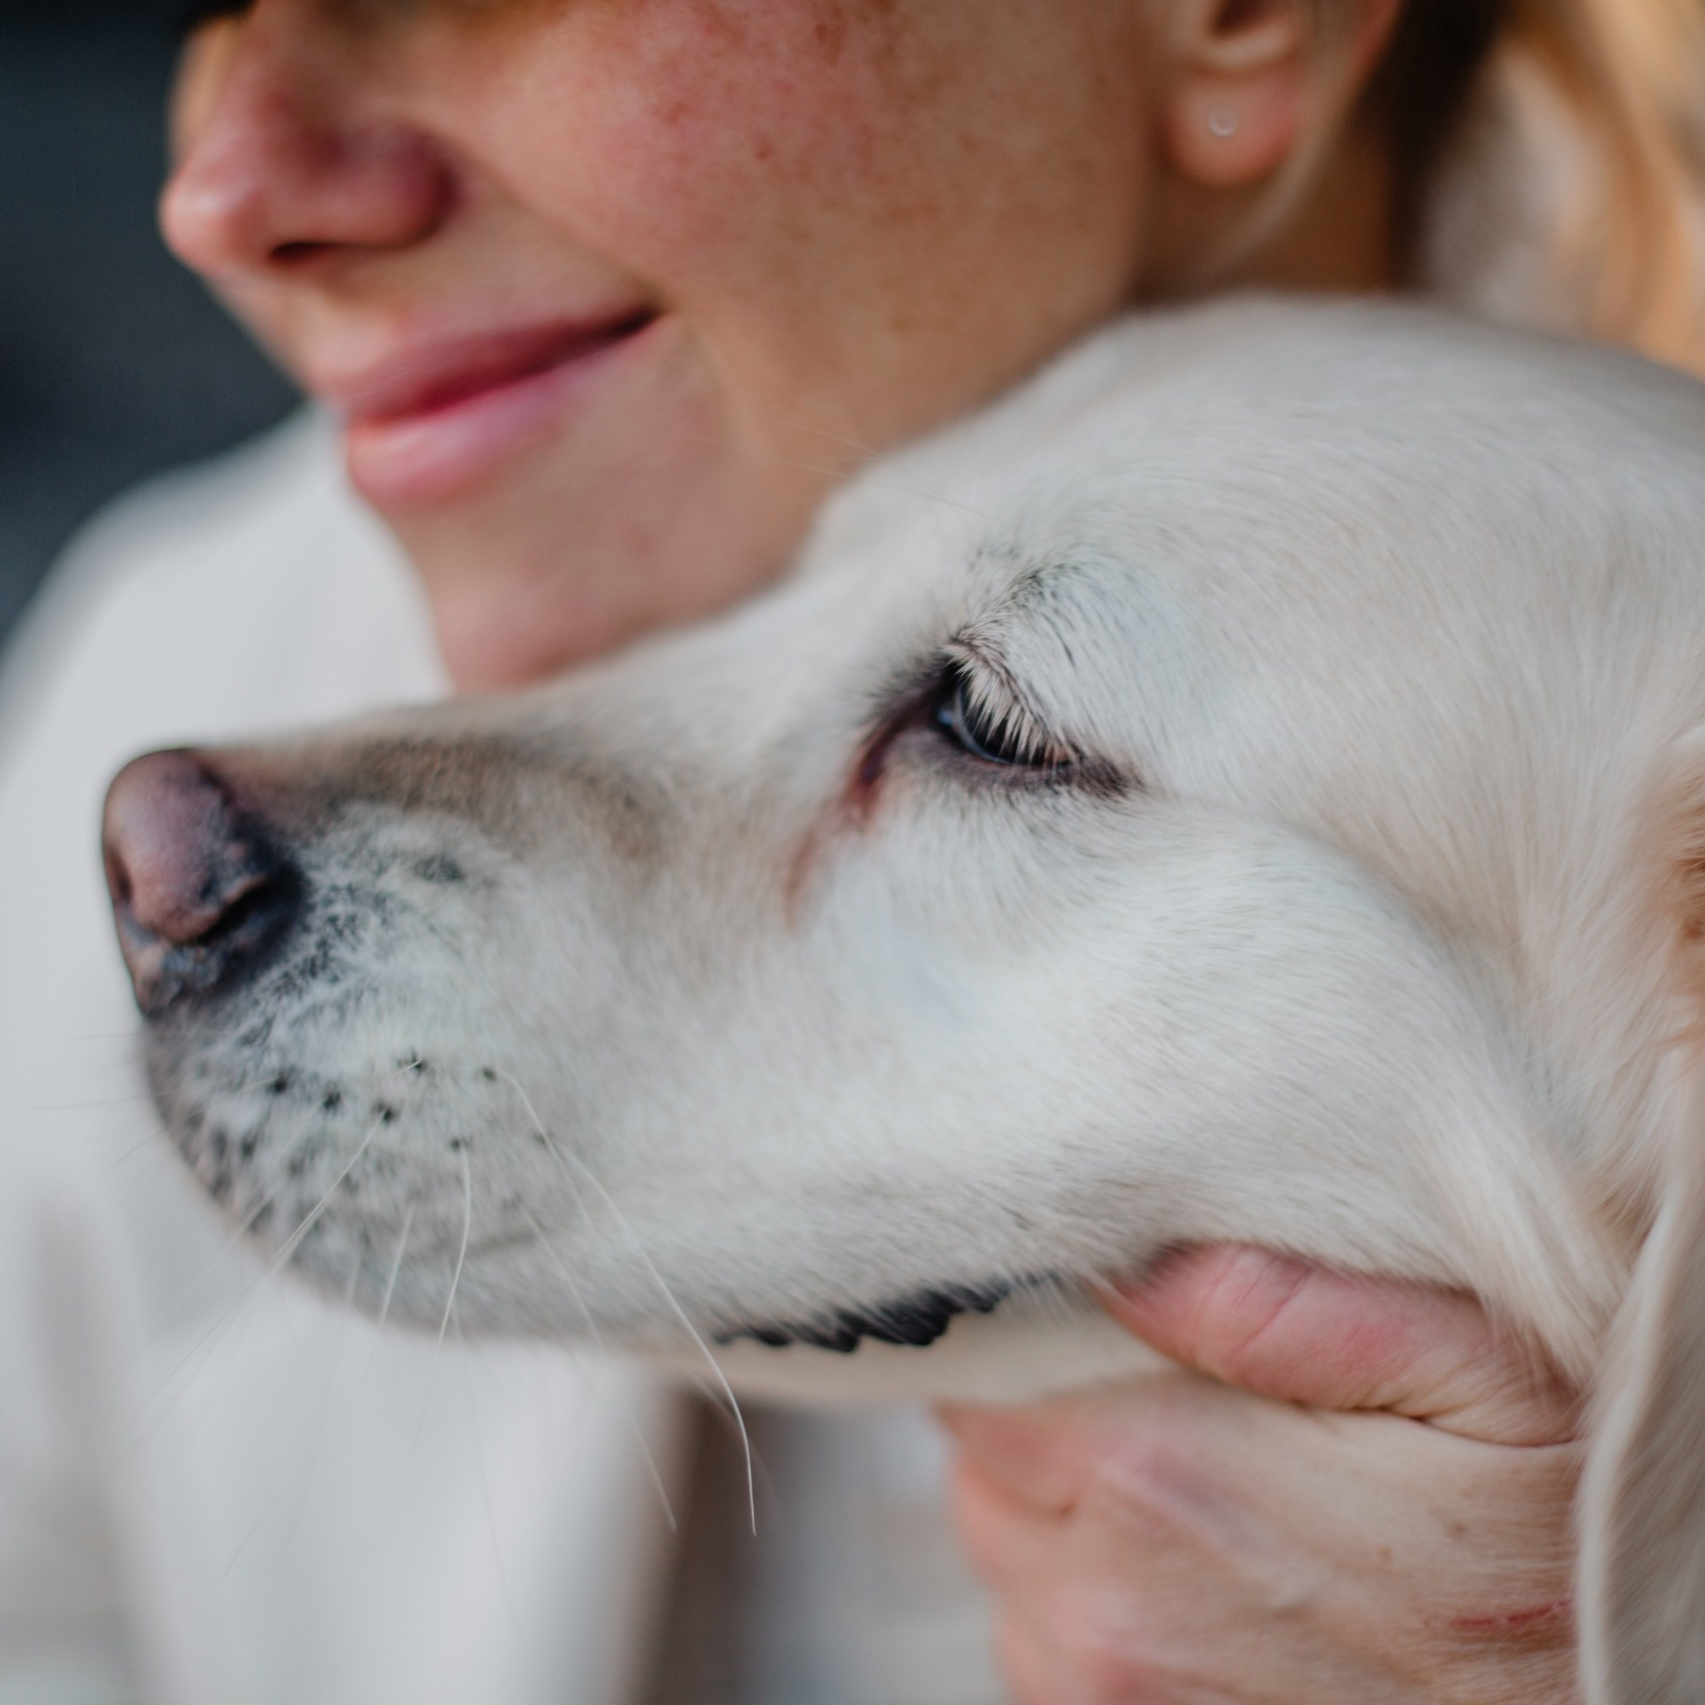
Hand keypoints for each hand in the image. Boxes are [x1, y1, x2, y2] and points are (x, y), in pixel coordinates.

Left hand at [939, 1248, 1582, 1702]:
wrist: (1623, 1703)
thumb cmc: (1553, 1541)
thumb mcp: (1469, 1371)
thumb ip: (1276, 1303)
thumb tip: (1121, 1262)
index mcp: (1163, 1478)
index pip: (983, 1369)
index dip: (1025, 1326)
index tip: (1091, 1310)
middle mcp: (1107, 1608)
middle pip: (979, 1462)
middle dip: (1045, 1409)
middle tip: (1161, 1390)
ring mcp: (1110, 1700)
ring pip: (1002, 1553)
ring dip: (1060, 1507)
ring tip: (1190, 1484)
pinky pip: (1038, 1643)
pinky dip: (1084, 1594)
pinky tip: (1192, 1570)